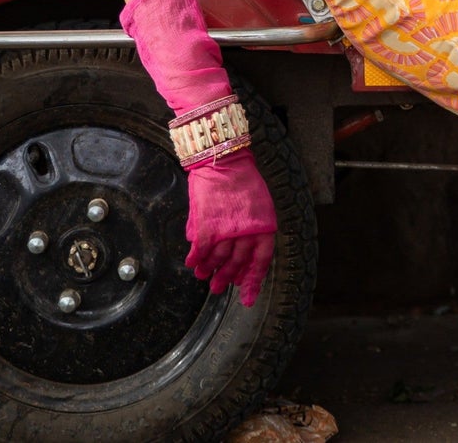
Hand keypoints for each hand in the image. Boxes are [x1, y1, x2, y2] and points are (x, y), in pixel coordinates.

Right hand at [184, 149, 277, 307]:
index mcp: (264, 226)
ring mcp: (226, 229)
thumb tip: (239, 254)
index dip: (252, 281)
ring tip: (203, 275)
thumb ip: (252, 229)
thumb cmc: (244, 180)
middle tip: (218, 288)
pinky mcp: (207, 225)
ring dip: (209, 270)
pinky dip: (195, 259)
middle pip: (236, 262)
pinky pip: (201, 250)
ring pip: (217, 259)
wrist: (225, 159)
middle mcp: (247, 231)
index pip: (261, 261)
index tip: (246, 298)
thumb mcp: (258, 205)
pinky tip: (193, 263)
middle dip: (226, 278)